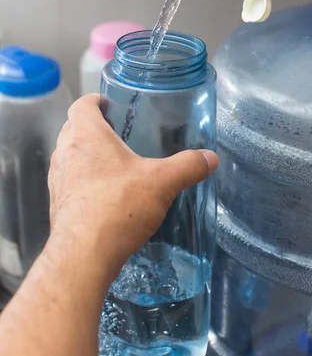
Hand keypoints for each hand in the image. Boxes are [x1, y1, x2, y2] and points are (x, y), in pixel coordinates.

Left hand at [48, 94, 218, 279]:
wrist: (84, 254)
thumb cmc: (118, 206)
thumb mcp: (162, 182)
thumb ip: (187, 166)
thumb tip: (210, 158)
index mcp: (86, 136)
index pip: (82, 105)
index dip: (94, 100)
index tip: (107, 104)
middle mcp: (66, 153)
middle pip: (72, 128)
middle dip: (91, 127)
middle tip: (115, 133)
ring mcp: (58, 181)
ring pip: (68, 157)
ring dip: (85, 155)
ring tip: (112, 164)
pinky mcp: (58, 205)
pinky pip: (69, 183)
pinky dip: (83, 181)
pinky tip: (104, 195)